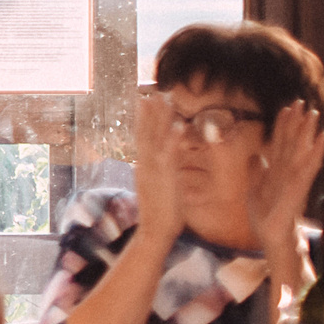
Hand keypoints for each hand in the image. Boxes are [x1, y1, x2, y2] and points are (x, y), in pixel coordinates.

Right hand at [130, 92, 183, 229]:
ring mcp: (153, 170)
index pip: (143, 137)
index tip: (147, 101)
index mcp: (144, 166)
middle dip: (148, 112)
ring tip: (162, 97)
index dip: (145, 119)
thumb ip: (161, 173)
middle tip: (151, 91)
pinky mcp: (164, 177)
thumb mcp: (159, 188)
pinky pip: (170, 154)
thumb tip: (165, 163)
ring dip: (159, 117)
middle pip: (145, 132)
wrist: (154, 232)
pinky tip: (180, 124)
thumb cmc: (162, 213)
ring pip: (154, 137)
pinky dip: (173, 138)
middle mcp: (145, 164)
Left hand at [247, 99, 323, 254]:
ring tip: (315, 114)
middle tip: (302, 102)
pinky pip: (309, 167)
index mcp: (276, 170)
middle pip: (293, 142)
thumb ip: (256, 171)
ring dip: (308, 132)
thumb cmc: (265, 214)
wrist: (270, 235)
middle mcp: (287, 171)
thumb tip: (254, 156)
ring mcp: (295, 178)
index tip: (286, 107)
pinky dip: (316, 153)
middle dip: (297, 123)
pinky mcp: (299, 188)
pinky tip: (323, 139)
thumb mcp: (254, 189)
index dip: (282, 126)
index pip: (279, 143)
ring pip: (302, 150)